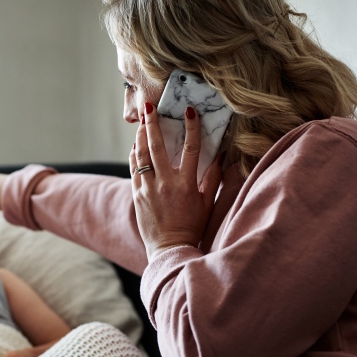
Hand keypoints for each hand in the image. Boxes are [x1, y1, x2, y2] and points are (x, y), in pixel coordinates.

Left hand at [130, 103, 222, 259]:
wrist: (169, 249)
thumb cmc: (193, 226)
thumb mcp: (208, 202)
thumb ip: (213, 177)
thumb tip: (222, 154)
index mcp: (186, 184)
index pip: (191, 149)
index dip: (191, 128)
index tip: (190, 111)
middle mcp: (165, 183)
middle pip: (157, 146)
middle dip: (153, 124)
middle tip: (149, 107)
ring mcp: (148, 188)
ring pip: (141, 155)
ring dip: (141, 136)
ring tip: (142, 121)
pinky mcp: (137, 194)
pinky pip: (134, 169)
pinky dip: (135, 155)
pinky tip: (136, 145)